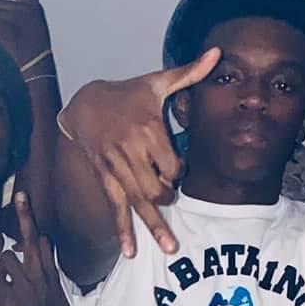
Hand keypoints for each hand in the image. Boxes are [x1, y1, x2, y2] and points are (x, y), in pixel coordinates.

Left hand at [0, 191, 64, 305]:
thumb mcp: (58, 299)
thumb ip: (54, 274)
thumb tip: (51, 252)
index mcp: (54, 277)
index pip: (47, 243)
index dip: (36, 227)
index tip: (28, 206)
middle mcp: (41, 279)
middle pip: (32, 240)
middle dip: (25, 216)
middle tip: (21, 195)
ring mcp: (24, 288)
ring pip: (6, 257)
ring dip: (2, 266)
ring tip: (8, 281)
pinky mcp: (8, 298)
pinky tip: (1, 293)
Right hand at [60, 50, 220, 257]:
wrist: (85, 105)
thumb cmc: (128, 94)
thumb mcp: (157, 81)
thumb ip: (189, 72)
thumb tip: (218, 53)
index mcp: (146, 129)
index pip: (170, 164)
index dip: (178, 172)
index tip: (179, 169)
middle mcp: (130, 151)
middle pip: (156, 187)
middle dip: (167, 197)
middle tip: (172, 198)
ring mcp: (116, 168)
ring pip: (138, 202)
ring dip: (153, 226)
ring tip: (170, 248)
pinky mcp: (105, 179)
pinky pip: (115, 208)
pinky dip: (122, 231)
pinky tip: (130, 252)